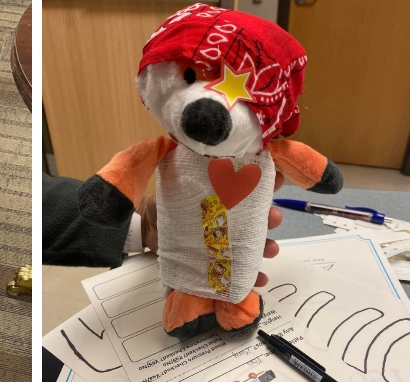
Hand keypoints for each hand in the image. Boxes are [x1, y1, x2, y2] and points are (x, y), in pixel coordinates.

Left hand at [138, 171, 284, 286]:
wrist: (147, 229)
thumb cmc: (164, 203)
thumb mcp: (174, 183)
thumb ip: (182, 167)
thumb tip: (184, 146)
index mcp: (222, 197)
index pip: (250, 188)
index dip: (266, 182)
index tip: (276, 179)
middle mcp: (228, 218)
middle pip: (257, 218)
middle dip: (270, 217)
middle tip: (274, 217)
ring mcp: (224, 240)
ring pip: (253, 244)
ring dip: (266, 246)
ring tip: (271, 249)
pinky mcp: (216, 260)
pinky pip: (238, 271)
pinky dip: (252, 276)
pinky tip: (261, 279)